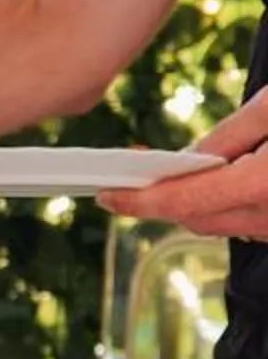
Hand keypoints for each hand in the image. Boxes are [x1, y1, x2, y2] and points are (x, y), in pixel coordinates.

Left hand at [101, 139, 267, 236]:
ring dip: (192, 202)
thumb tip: (185, 158)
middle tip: (134, 173)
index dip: (139, 201)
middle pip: (196, 219)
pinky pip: (243, 221)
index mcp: (262, 184)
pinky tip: (214, 180)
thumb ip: (226, 135)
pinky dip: (221, 205)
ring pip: (219, 223)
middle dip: (161, 200)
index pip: (184, 202)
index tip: (107, 195)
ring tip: (171, 173)